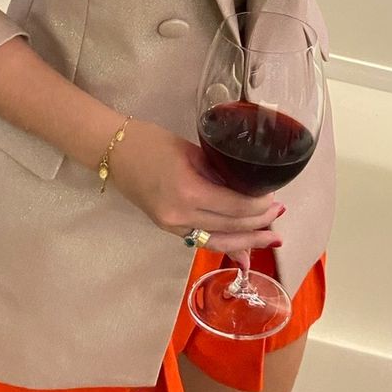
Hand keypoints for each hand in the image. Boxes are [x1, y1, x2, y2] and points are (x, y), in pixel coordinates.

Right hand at [107, 118, 283, 265]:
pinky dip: (225, 244)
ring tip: (270, 239)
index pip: (235, 207)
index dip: (259, 207)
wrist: (112, 151)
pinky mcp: (167, 228)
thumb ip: (217, 171)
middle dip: (258, 225)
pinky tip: (243, 250)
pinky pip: (202, 240)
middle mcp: (181, 217)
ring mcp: (172, 226)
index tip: (275, 198)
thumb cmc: (150, 141)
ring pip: (218, 241)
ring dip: (246, 242)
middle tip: (279, 217)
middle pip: (230, 228)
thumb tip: (245, 186)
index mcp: (188, 192)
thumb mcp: (190, 150)